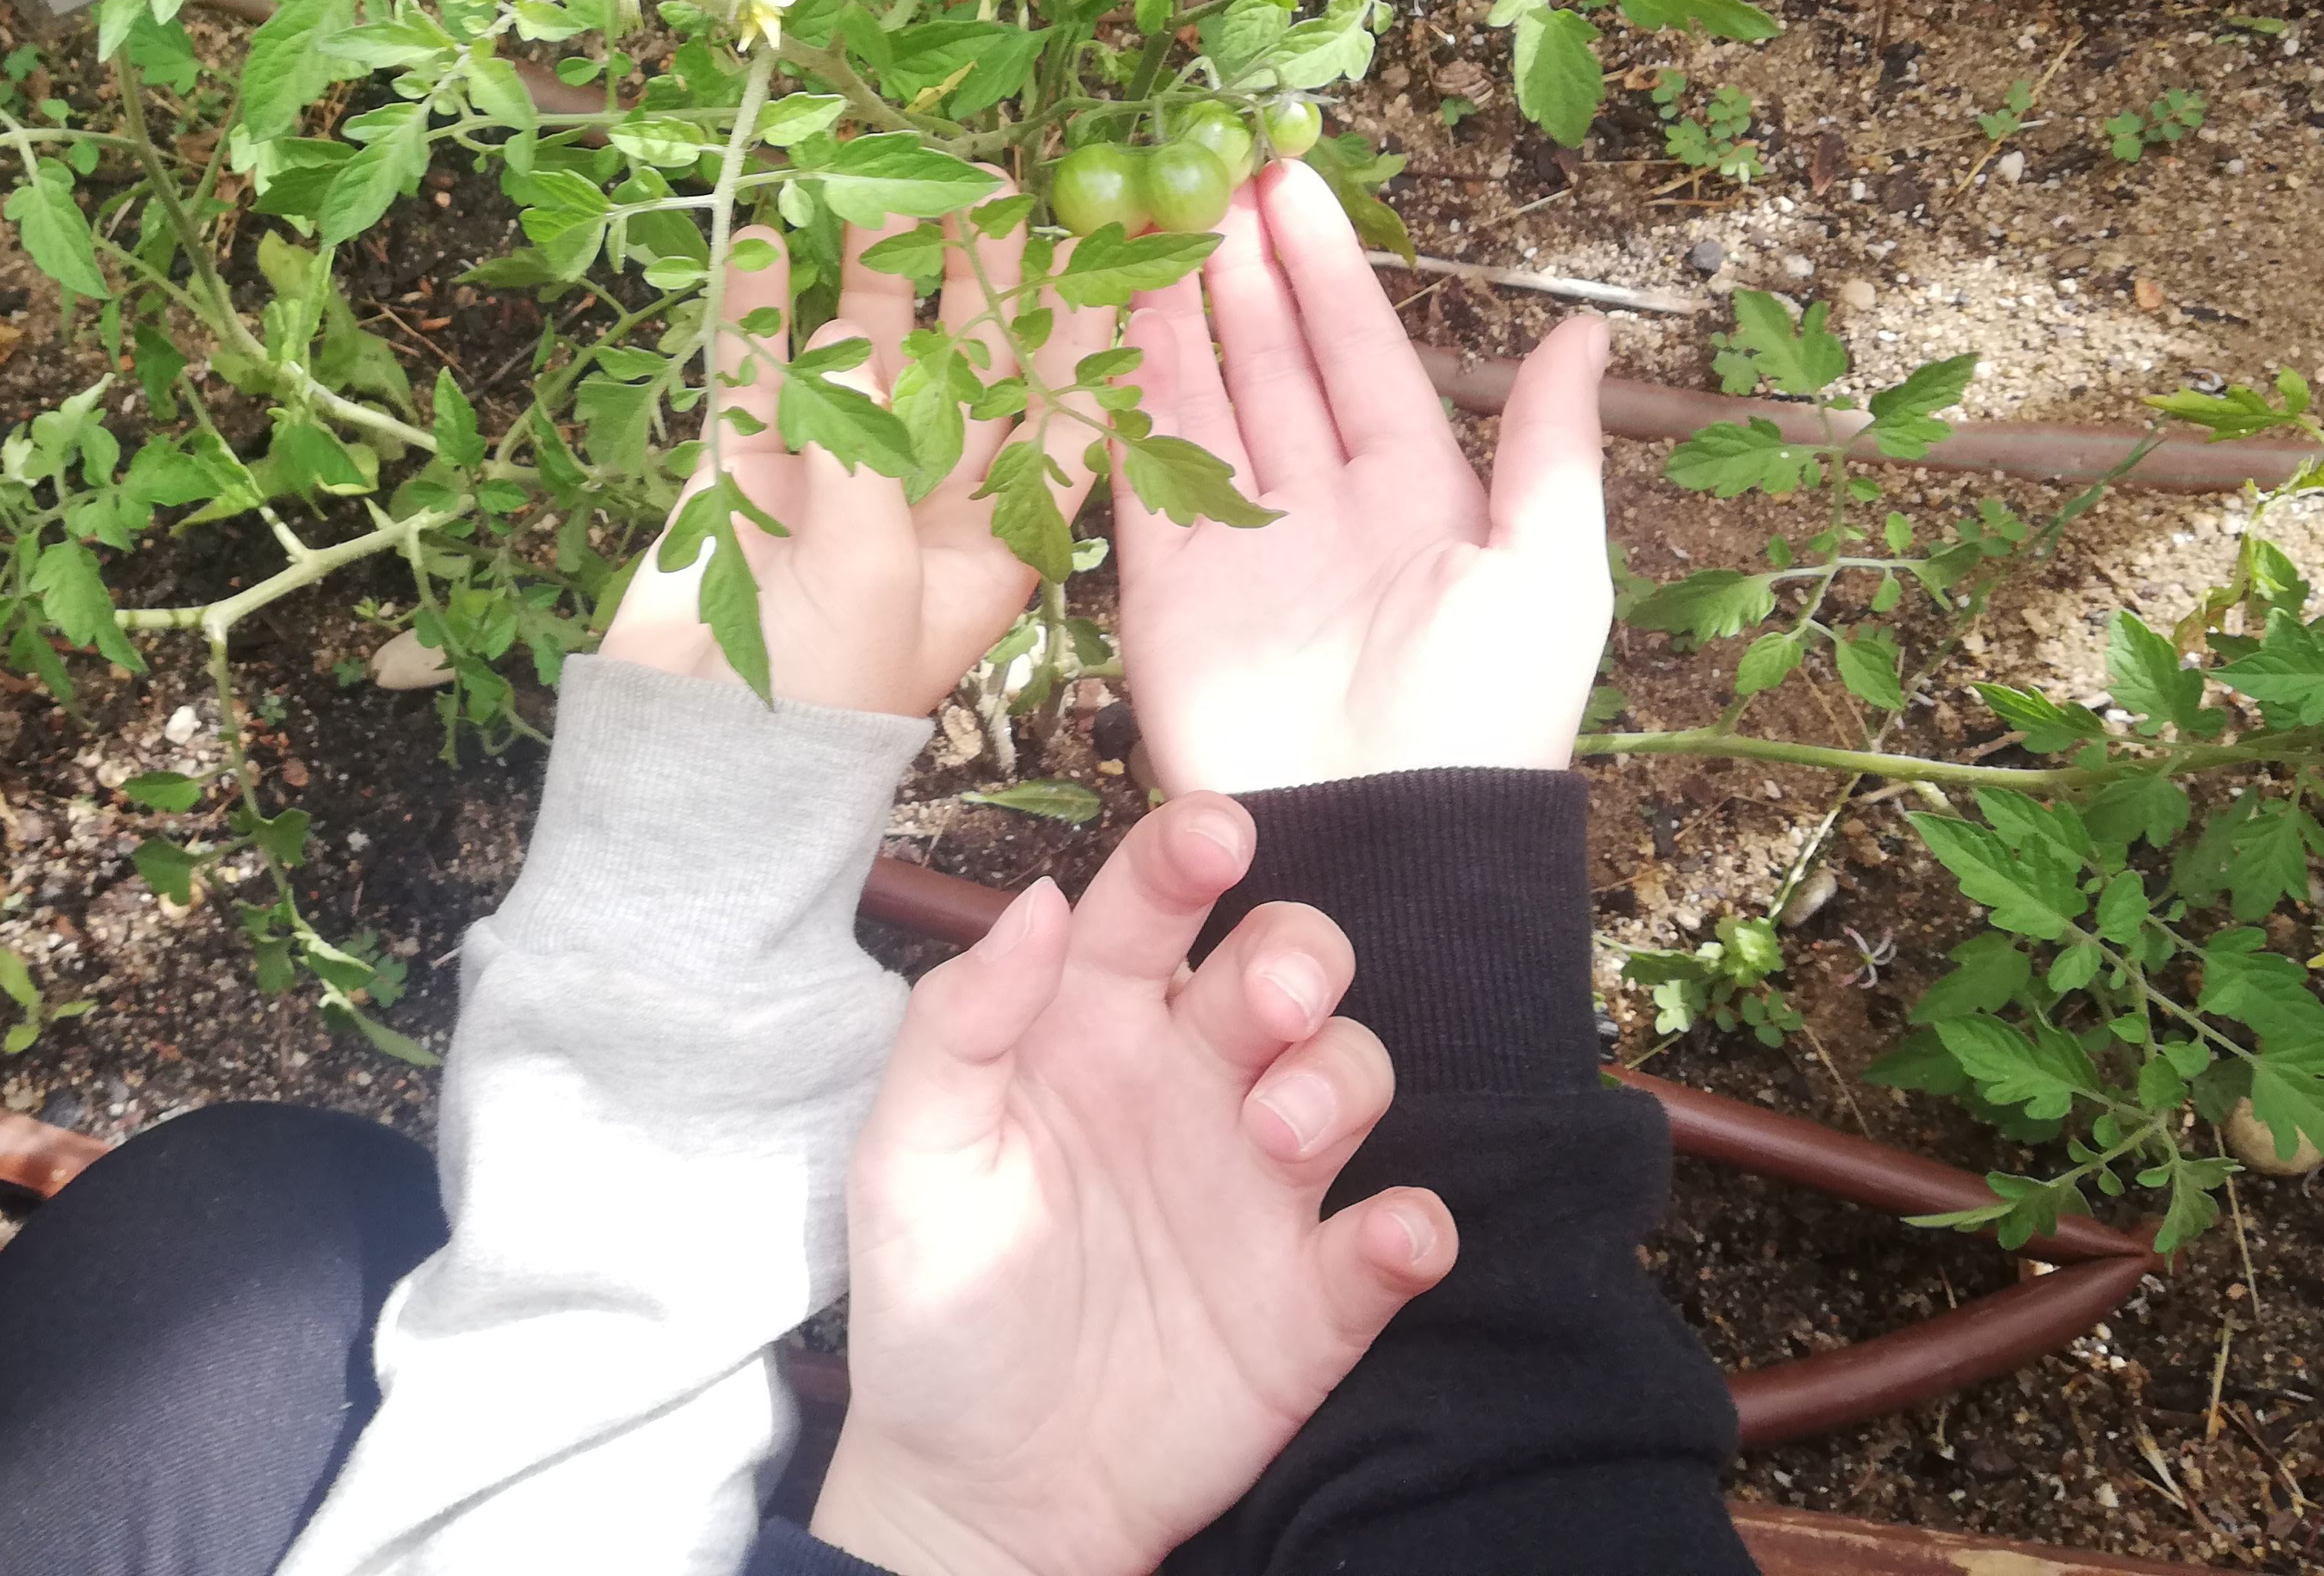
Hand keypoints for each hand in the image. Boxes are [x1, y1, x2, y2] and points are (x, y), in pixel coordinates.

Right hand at [599, 205, 1110, 718]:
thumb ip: (869, 453)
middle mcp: (925, 499)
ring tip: (876, 181)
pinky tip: (764, 239)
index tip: (1100, 251)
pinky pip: (761, 371)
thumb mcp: (876, 580)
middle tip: (983, 184)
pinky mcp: (750, 470)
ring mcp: (834, 477)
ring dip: (870, 272)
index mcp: (993, 541)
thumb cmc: (823, 691)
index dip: (1083, 339)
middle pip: (964, 365)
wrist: (696, 760)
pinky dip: (760, 309)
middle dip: (976, 278)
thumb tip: (851, 344)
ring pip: (863, 351)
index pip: (1059, 422)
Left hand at [809, 794, 1457, 1575]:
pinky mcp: (1314, 1293)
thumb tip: (1033, 897)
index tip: (1218, 834)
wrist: (981, 1490)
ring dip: (1341, 1080)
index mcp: (1091, 1026)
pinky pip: (1399, 1234)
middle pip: (1285, 962)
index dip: (1191, 851)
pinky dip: (1414, 1226)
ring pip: (1353, 1071)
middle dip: (1299, 955)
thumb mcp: (909, 1158)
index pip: (1153, 905)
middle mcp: (1191, 1081)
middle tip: (1271, 1003)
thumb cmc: (937, 1304)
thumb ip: (959, 1025)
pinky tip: (1388, 1234)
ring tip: (1279, 1136)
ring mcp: (1260, 1184)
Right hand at [1112, 160, 1611, 793]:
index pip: (1361, 351)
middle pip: (1271, 362)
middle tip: (1206, 174)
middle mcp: (1323, 507)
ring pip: (1199, 402)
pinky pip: (1137, 474)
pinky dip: (1118, 398)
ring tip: (1148, 222)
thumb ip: (1551, 446)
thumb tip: (1585, 335)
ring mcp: (1239, 546)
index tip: (1292, 182)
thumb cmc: (1484, 716)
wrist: (1387, 844)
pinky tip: (1099, 325)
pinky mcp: (1166, 592)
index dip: (1327, 267)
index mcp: (1417, 495)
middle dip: (1242, 271)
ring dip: (1176, 314)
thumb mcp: (1550, 568)